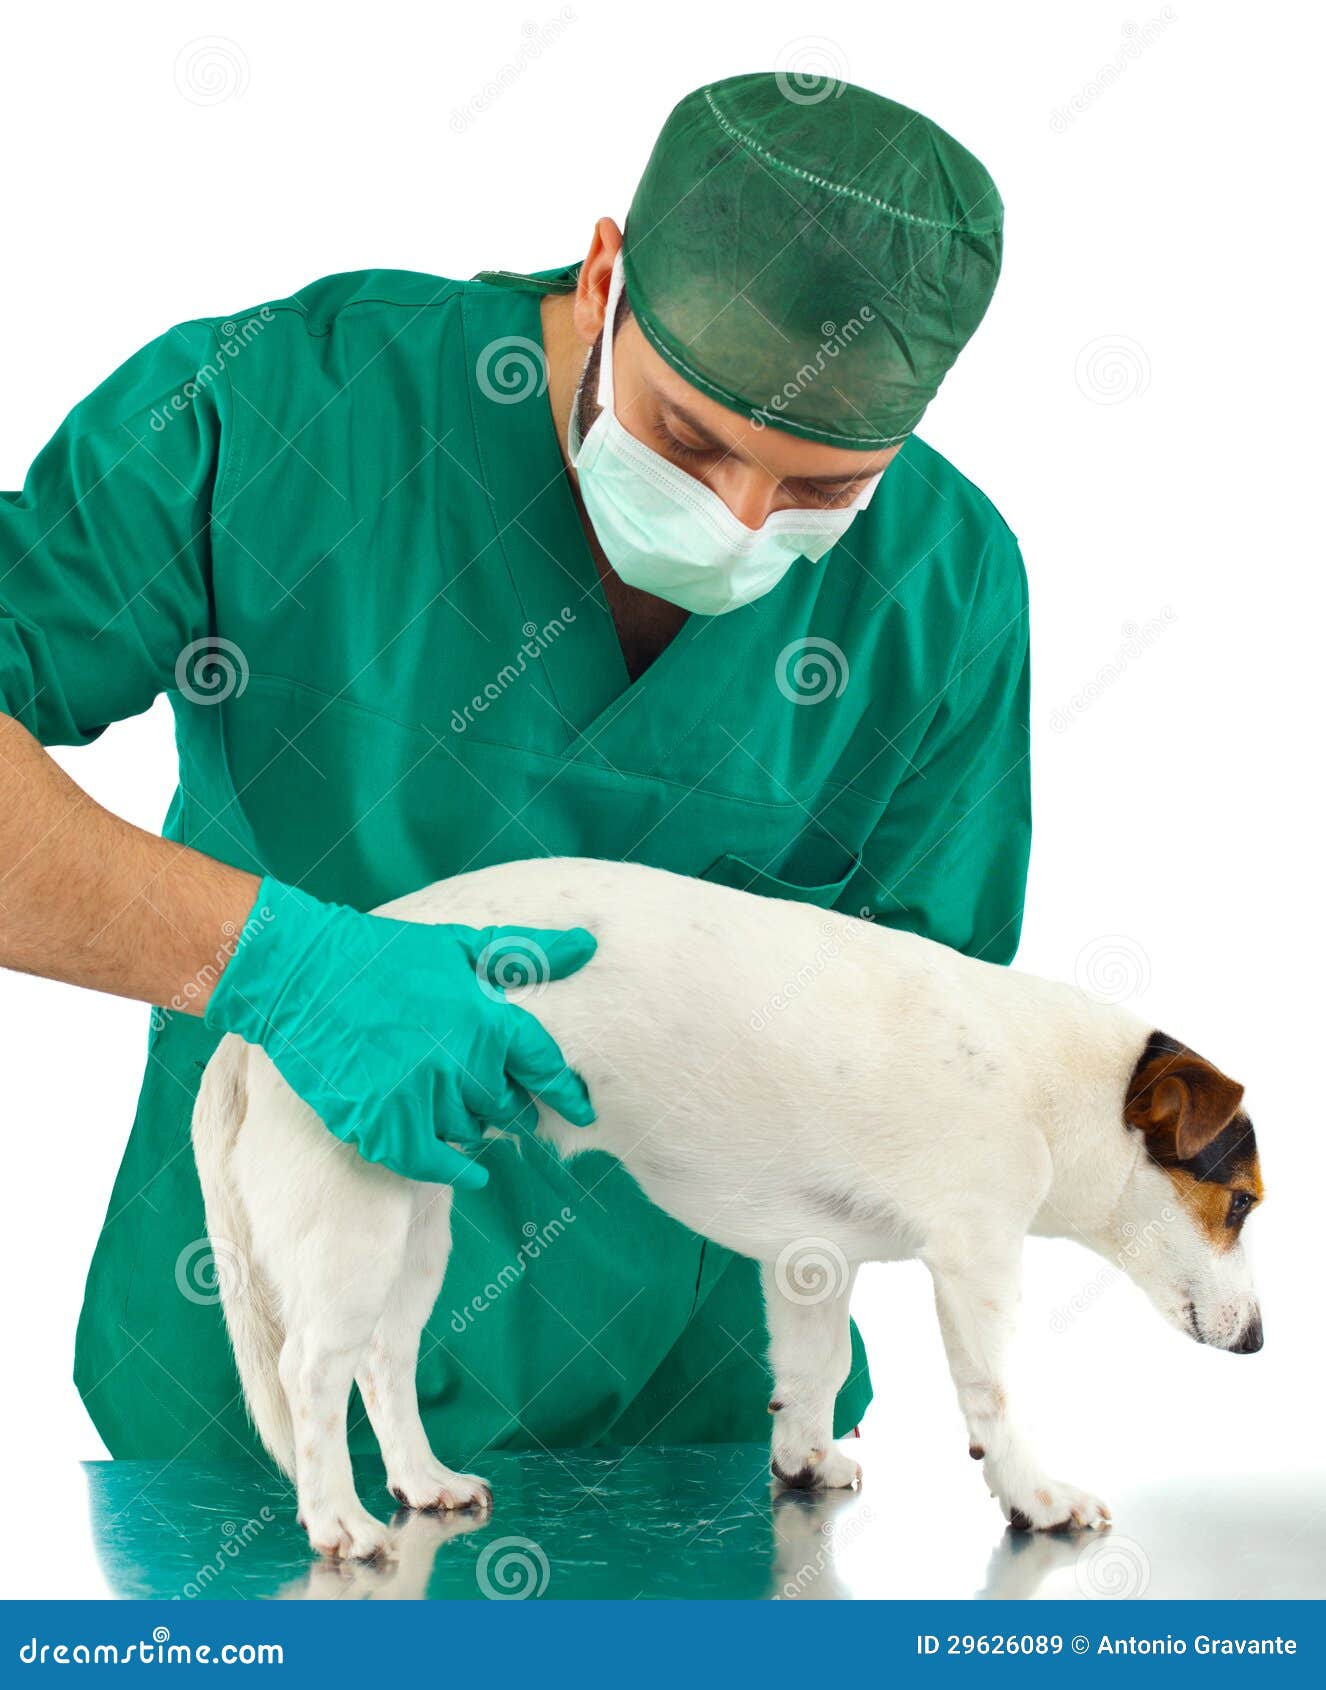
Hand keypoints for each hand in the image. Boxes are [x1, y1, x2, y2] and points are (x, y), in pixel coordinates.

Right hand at [204, 878, 595, 1188]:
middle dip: (511, 1107)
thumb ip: (526, 953)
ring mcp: (419, 1096)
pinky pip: (431, 1162)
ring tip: (462, 1112)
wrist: (301, 973)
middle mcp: (459, 1061)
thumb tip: (588, 943)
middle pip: (506, 1105)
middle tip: (511, 1108)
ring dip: (470, 1125)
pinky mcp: (382, 1122)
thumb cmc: (384, 954)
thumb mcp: (458, 946)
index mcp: (484, 1018)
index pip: (543, 1066)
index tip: (584, 1110)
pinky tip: (469, 1174)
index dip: (566, 1091)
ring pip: (468, 1132)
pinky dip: (453, 1171)